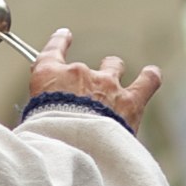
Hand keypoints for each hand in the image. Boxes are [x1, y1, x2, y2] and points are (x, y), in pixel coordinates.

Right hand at [28, 29, 161, 134]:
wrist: (74, 150)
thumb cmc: (48, 139)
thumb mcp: (33, 122)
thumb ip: (43, 111)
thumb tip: (49, 115)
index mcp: (49, 78)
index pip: (51, 53)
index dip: (59, 42)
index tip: (64, 36)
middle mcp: (79, 76)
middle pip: (83, 67)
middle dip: (85, 75)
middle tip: (87, 88)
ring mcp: (107, 86)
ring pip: (114, 67)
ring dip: (113, 71)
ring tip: (116, 79)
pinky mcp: (130, 102)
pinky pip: (146, 81)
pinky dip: (149, 77)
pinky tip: (151, 74)